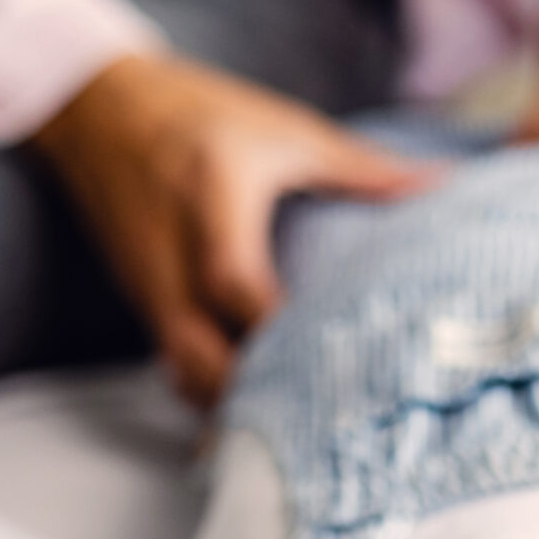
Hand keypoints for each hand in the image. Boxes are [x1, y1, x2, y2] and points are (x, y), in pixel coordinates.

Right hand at [32, 51, 435, 407]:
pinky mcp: (141, 299)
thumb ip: (361, 168)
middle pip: (198, 354)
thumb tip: (442, 185)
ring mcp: (149, 285)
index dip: (279, 334)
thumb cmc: (196, 112)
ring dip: (227, 402)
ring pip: (180, 370)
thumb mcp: (283, 128)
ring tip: (286, 431)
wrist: (96, 107)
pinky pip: (170, 360)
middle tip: (317, 420)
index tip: (338, 363)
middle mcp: (172, 256)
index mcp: (212, 204)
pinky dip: (206, 388)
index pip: (238, 287)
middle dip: (251, 394)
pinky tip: (247, 408)